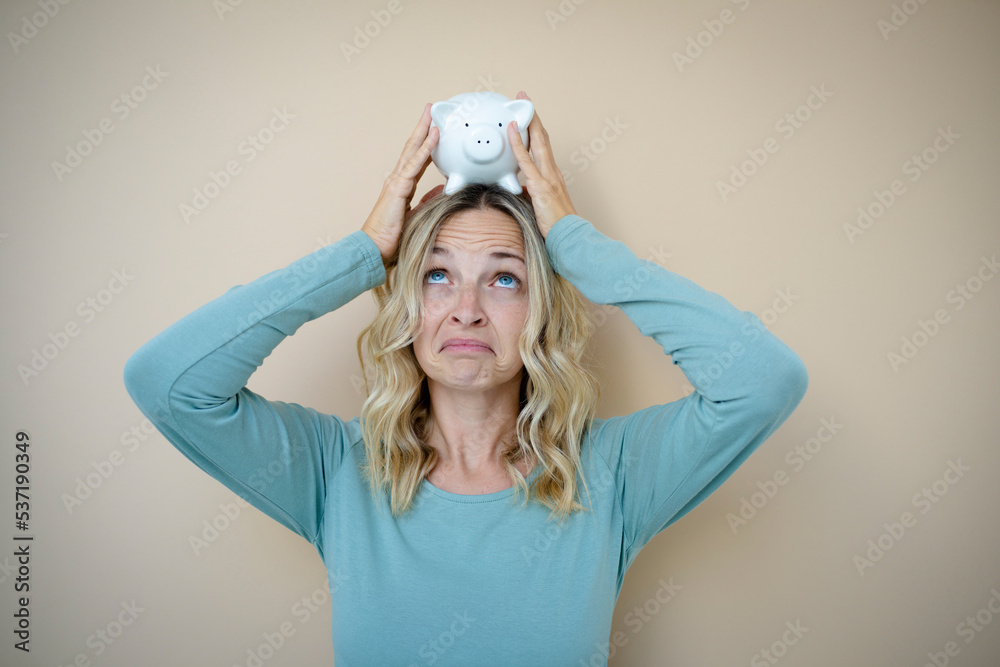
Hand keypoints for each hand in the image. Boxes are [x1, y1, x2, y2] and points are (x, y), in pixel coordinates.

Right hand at [361, 103, 443, 263]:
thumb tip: (440, 191)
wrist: (375, 249)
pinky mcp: (397, 188)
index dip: (425, 144)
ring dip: (423, 130)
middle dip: (422, 127)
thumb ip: (427, 202)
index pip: (416, 159)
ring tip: (431, 113)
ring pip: (412, 150)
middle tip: (430, 109)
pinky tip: (433, 135)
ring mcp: (396, 182)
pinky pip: (415, 164)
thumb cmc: (391, 238)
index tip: (434, 130)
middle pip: (412, 148)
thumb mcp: (416, 216)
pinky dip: (425, 148)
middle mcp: (397, 180)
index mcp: (402, 186)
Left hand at [506, 91, 577, 239]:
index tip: (529, 114)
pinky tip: (511, 130)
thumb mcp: (542, 205)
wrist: (569, 236)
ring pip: (537, 142)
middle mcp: (552, 171)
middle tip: (525, 97)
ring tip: (520, 103)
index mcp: (552, 175)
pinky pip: (526, 160)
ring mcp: (547, 176)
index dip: (535, 128)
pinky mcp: (540, 186)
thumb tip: (522, 189)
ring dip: (528, 121)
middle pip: (542, 137)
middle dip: (533, 116)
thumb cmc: (557, 225)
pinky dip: (518, 143)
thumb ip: (532, 193)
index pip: (543, 146)